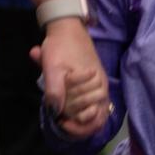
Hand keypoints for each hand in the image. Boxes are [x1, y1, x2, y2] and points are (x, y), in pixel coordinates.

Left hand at [30, 18, 109, 138]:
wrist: (67, 27)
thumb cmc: (60, 46)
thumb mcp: (52, 66)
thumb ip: (54, 90)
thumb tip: (56, 113)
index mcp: (95, 84)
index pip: (94, 120)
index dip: (77, 127)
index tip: (61, 122)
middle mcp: (102, 87)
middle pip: (94, 118)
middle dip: (76, 120)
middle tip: (59, 114)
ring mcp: (100, 85)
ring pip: (96, 114)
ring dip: (80, 117)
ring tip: (63, 115)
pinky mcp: (96, 82)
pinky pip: (95, 104)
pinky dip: (83, 111)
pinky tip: (69, 108)